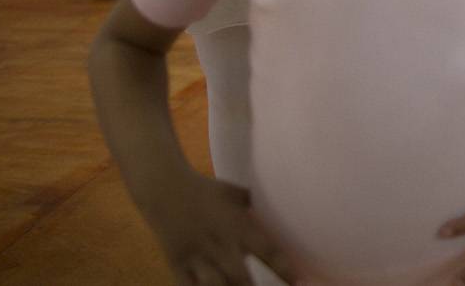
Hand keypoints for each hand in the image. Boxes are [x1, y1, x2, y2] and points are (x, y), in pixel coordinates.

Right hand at [147, 175, 295, 285]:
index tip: (299, 282)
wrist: (164, 189)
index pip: (267, 250)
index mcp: (238, 225)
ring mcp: (196, 257)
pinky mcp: (177, 265)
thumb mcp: (236, 194)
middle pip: (240, 276)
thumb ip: (256, 206)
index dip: (284, 269)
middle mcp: (219, 244)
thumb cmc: (205, 190)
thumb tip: (281, 205)